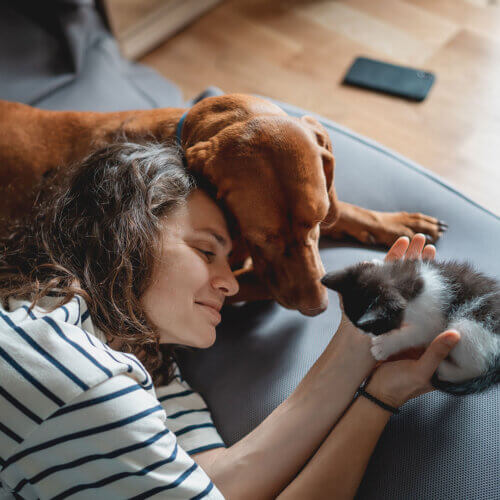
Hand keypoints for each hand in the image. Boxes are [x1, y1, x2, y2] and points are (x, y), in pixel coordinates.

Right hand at [364, 233, 460, 406]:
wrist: (373, 393)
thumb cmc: (401, 385)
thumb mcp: (422, 371)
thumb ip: (437, 352)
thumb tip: (456, 333)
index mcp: (426, 331)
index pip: (433, 296)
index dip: (436, 279)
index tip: (436, 259)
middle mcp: (410, 322)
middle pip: (417, 287)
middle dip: (419, 265)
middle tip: (425, 245)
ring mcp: (393, 321)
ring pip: (396, 286)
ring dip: (399, 266)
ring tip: (406, 245)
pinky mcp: (377, 322)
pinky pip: (377, 295)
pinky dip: (377, 279)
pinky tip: (378, 262)